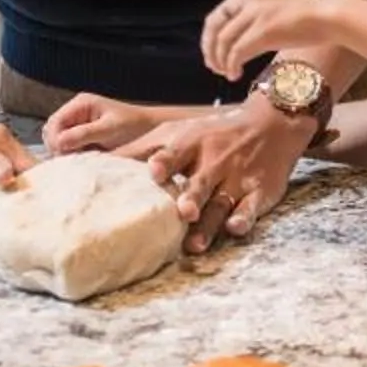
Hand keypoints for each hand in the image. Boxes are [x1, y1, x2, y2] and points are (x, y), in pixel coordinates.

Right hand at [42, 93, 163, 154]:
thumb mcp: (110, 129)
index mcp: (81, 103)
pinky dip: (70, 155)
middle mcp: (76, 112)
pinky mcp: (82, 138)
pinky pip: (67, 148)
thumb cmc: (134, 127)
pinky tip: (81, 162)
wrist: (152, 132)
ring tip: (78, 161)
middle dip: (57, 147)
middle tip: (71, 161)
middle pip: (51, 132)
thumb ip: (85, 134)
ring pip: (57, 141)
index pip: (55, 122)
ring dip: (63, 153)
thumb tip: (59, 143)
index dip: (56, 140)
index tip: (64, 155)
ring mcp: (77, 125)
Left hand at [124, 102, 316, 251]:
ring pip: (221, 203)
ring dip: (209, 223)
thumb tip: (94, 163)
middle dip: (192, 197)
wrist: (271, 123)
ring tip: (195, 243)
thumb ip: (140, 150)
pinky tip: (235, 227)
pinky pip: (252, 208)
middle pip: (200, 182)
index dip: (165, 161)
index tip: (154, 170)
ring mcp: (239, 178)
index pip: (176, 152)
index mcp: (193, 143)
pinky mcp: (260, 192)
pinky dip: (244, 218)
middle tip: (183, 211)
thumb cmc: (212, 133)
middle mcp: (215, 160)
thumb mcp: (178, 132)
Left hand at [202, 0, 332, 81]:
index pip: (215, 17)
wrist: (328, 16)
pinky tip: (236, 75)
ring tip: (228, 74)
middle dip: (211, 52)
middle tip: (215, 69)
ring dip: (221, 63)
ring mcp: (255, 14)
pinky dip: (231, 67)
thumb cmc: (304, 17)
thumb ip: (250, 19)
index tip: (212, 56)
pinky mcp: (263, 30)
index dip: (208, 40)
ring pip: (223, 43)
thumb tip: (230, 44)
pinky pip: (236, 53)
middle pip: (214, 30)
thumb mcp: (270, 8)